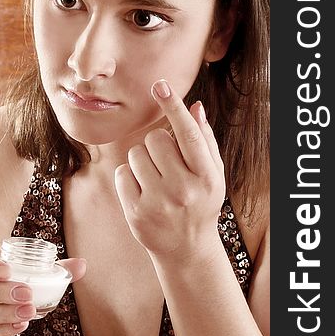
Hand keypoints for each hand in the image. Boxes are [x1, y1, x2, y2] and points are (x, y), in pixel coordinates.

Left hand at [114, 79, 224, 260]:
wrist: (187, 249)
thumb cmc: (201, 203)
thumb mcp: (212, 175)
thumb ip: (204, 140)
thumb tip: (194, 106)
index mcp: (207, 177)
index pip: (188, 134)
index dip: (173, 107)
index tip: (159, 86)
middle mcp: (184, 190)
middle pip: (155, 139)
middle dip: (157, 144)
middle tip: (166, 163)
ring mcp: (158, 203)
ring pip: (135, 154)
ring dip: (142, 160)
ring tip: (155, 179)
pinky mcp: (136, 213)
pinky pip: (121, 173)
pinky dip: (129, 177)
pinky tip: (142, 191)